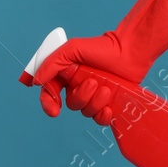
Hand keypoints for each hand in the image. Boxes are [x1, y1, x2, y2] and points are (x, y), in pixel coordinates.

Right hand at [28, 0, 167, 123]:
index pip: (50, 93)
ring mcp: (95, 96)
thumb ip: (52, 63)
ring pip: (85, 111)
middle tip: (93, 82)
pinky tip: (109, 108)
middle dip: (81, 96)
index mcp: (67, 75)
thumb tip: (36, 82)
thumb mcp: (72, 49)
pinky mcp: (110, 102)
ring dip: (95, 102)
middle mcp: (78, 86)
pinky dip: (103, 116)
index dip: (48, 103)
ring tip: (107, 88)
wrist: (131, 51)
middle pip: (70, 104)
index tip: (54, 110)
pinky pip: (100, 119)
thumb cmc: (103, 47)